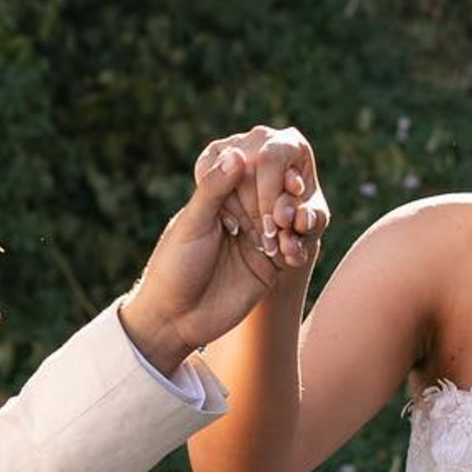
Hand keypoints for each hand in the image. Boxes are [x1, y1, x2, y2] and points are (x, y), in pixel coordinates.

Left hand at [122, 125, 329, 372]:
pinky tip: (290, 256)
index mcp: (220, 197)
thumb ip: (214, 189)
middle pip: (276, 194)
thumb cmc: (173, 267)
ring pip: (290, 220)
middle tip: (282, 217)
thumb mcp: (192, 225)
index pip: (253, 174)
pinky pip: (294, 248)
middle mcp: (243, 213)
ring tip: (288, 235)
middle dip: (286, 201)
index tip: (276, 185)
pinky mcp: (271, 264)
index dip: (269, 176)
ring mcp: (259, 238)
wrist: (175, 319)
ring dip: (295, 224)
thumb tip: (237, 152)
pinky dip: (298, 247)